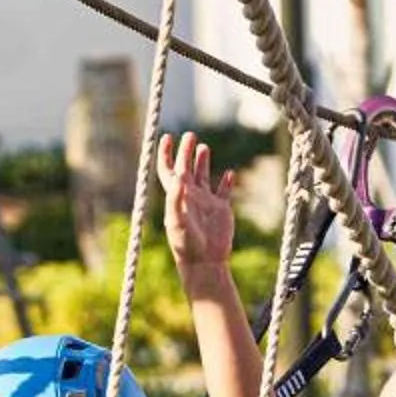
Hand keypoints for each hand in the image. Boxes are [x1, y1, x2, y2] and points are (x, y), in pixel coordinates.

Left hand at [160, 133, 235, 273]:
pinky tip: (229, 173)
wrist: (205, 262)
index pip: (168, 170)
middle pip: (186, 168)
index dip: (166, 154)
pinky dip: (227, 182)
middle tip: (190, 134)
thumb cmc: (186, 244)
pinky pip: (224, 191)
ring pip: (204, 176)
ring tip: (203, 147)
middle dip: (186, 151)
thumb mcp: (177, 221)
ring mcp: (206, 203)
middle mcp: (190, 197)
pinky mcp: (222, 210)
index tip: (167, 137)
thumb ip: (176, 198)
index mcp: (176, 197)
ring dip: (203, 161)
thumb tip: (177, 175)